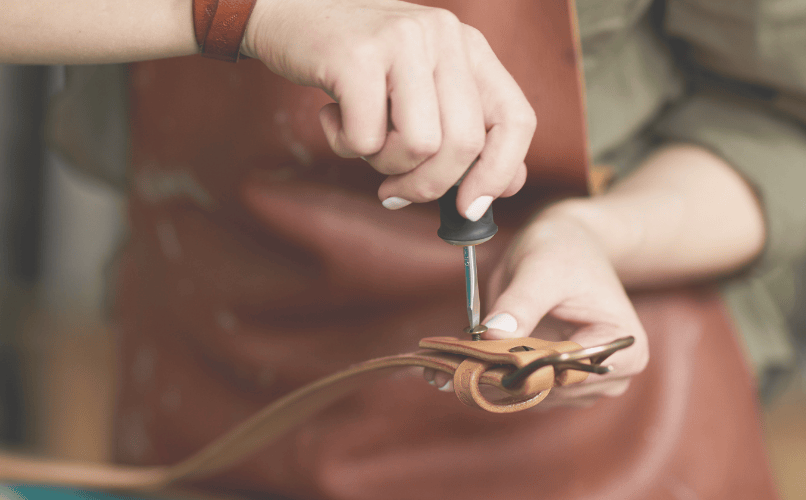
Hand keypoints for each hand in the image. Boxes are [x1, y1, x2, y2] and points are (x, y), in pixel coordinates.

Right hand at [241, 0, 534, 217]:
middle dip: (428, 185)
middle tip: (394, 190)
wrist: (288, 12)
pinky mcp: (359, 56)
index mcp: (469, 47)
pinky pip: (366, 137)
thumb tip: (495, 191)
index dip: (499, 173)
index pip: (517, 120)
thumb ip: (457, 128)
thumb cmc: (354, 63)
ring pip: (420, 146)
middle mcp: (446, 37)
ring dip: (383, 162)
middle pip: (465, 144)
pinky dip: (346, 144)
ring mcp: (405, 42)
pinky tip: (333, 115)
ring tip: (359, 136)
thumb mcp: (417, 88)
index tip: (469, 209)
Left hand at [428, 204, 649, 406]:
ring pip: (532, 395)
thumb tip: (494, 333)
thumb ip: (520, 303)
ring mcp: (582, 382)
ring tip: (451, 364)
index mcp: (625, 348)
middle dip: (501, 377)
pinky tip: (462, 365)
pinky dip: (493, 378)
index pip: (570, 375)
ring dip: (492, 381)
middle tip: (448, 367)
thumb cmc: (563, 250)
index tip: (476, 365)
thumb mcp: (540, 269)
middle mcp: (610, 375)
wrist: (566, 243)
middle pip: (549, 390)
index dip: (524, 372)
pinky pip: (523, 389)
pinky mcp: (555, 380)